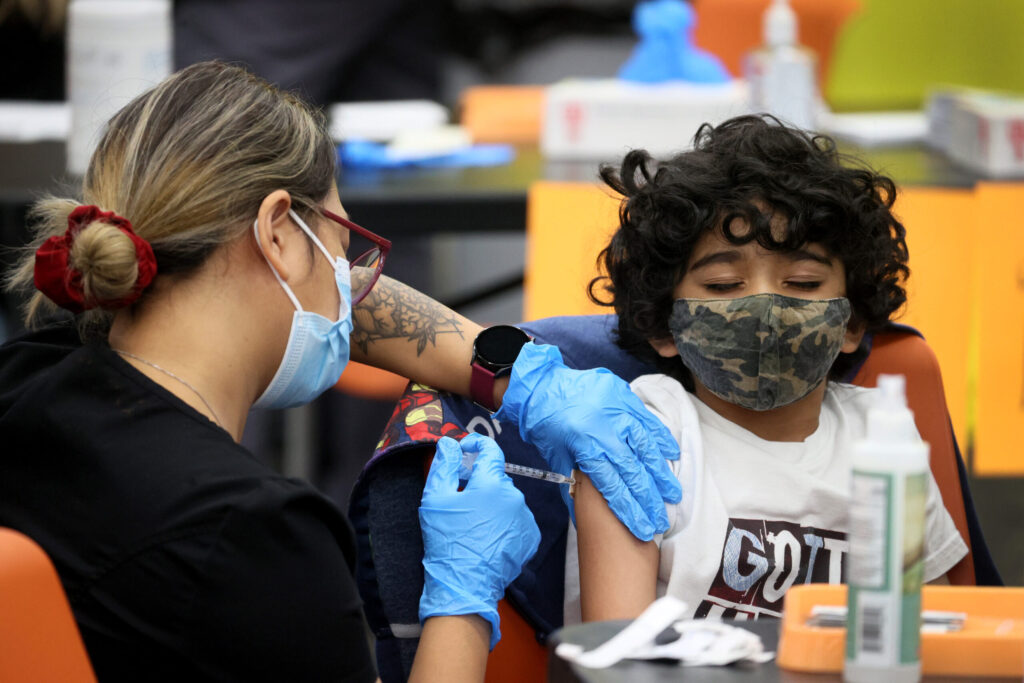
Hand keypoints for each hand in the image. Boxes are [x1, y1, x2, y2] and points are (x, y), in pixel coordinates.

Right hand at [418, 434, 540, 649]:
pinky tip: (486, 536)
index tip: (465, 449)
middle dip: (479, 482)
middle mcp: (514, 497)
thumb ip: (444, 466)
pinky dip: (503, 522)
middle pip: (496, 478)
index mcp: (491, 483)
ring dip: (491, 504)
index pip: (491, 450)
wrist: (465, 586)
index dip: (476, 444)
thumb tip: (450, 444)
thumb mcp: (435, 500)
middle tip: (460, 498)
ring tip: (473, 524)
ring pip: (506, 499)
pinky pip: (515, 519)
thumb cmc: (447, 542)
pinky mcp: (530, 537)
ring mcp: (525, 518)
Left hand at [495, 342, 680, 540]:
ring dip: (661, 473)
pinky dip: (661, 438)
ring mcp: (617, 411)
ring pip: (645, 447)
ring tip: (673, 494)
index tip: (644, 528)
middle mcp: (604, 430)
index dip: (630, 510)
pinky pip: (648, 419)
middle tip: (662, 519)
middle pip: (633, 471)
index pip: (613, 486)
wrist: (542, 386)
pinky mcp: (623, 397)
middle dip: (650, 499)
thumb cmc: (547, 425)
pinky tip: (672, 455)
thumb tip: (582, 520)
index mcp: (584, 447)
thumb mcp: (556, 458)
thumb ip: (574, 487)